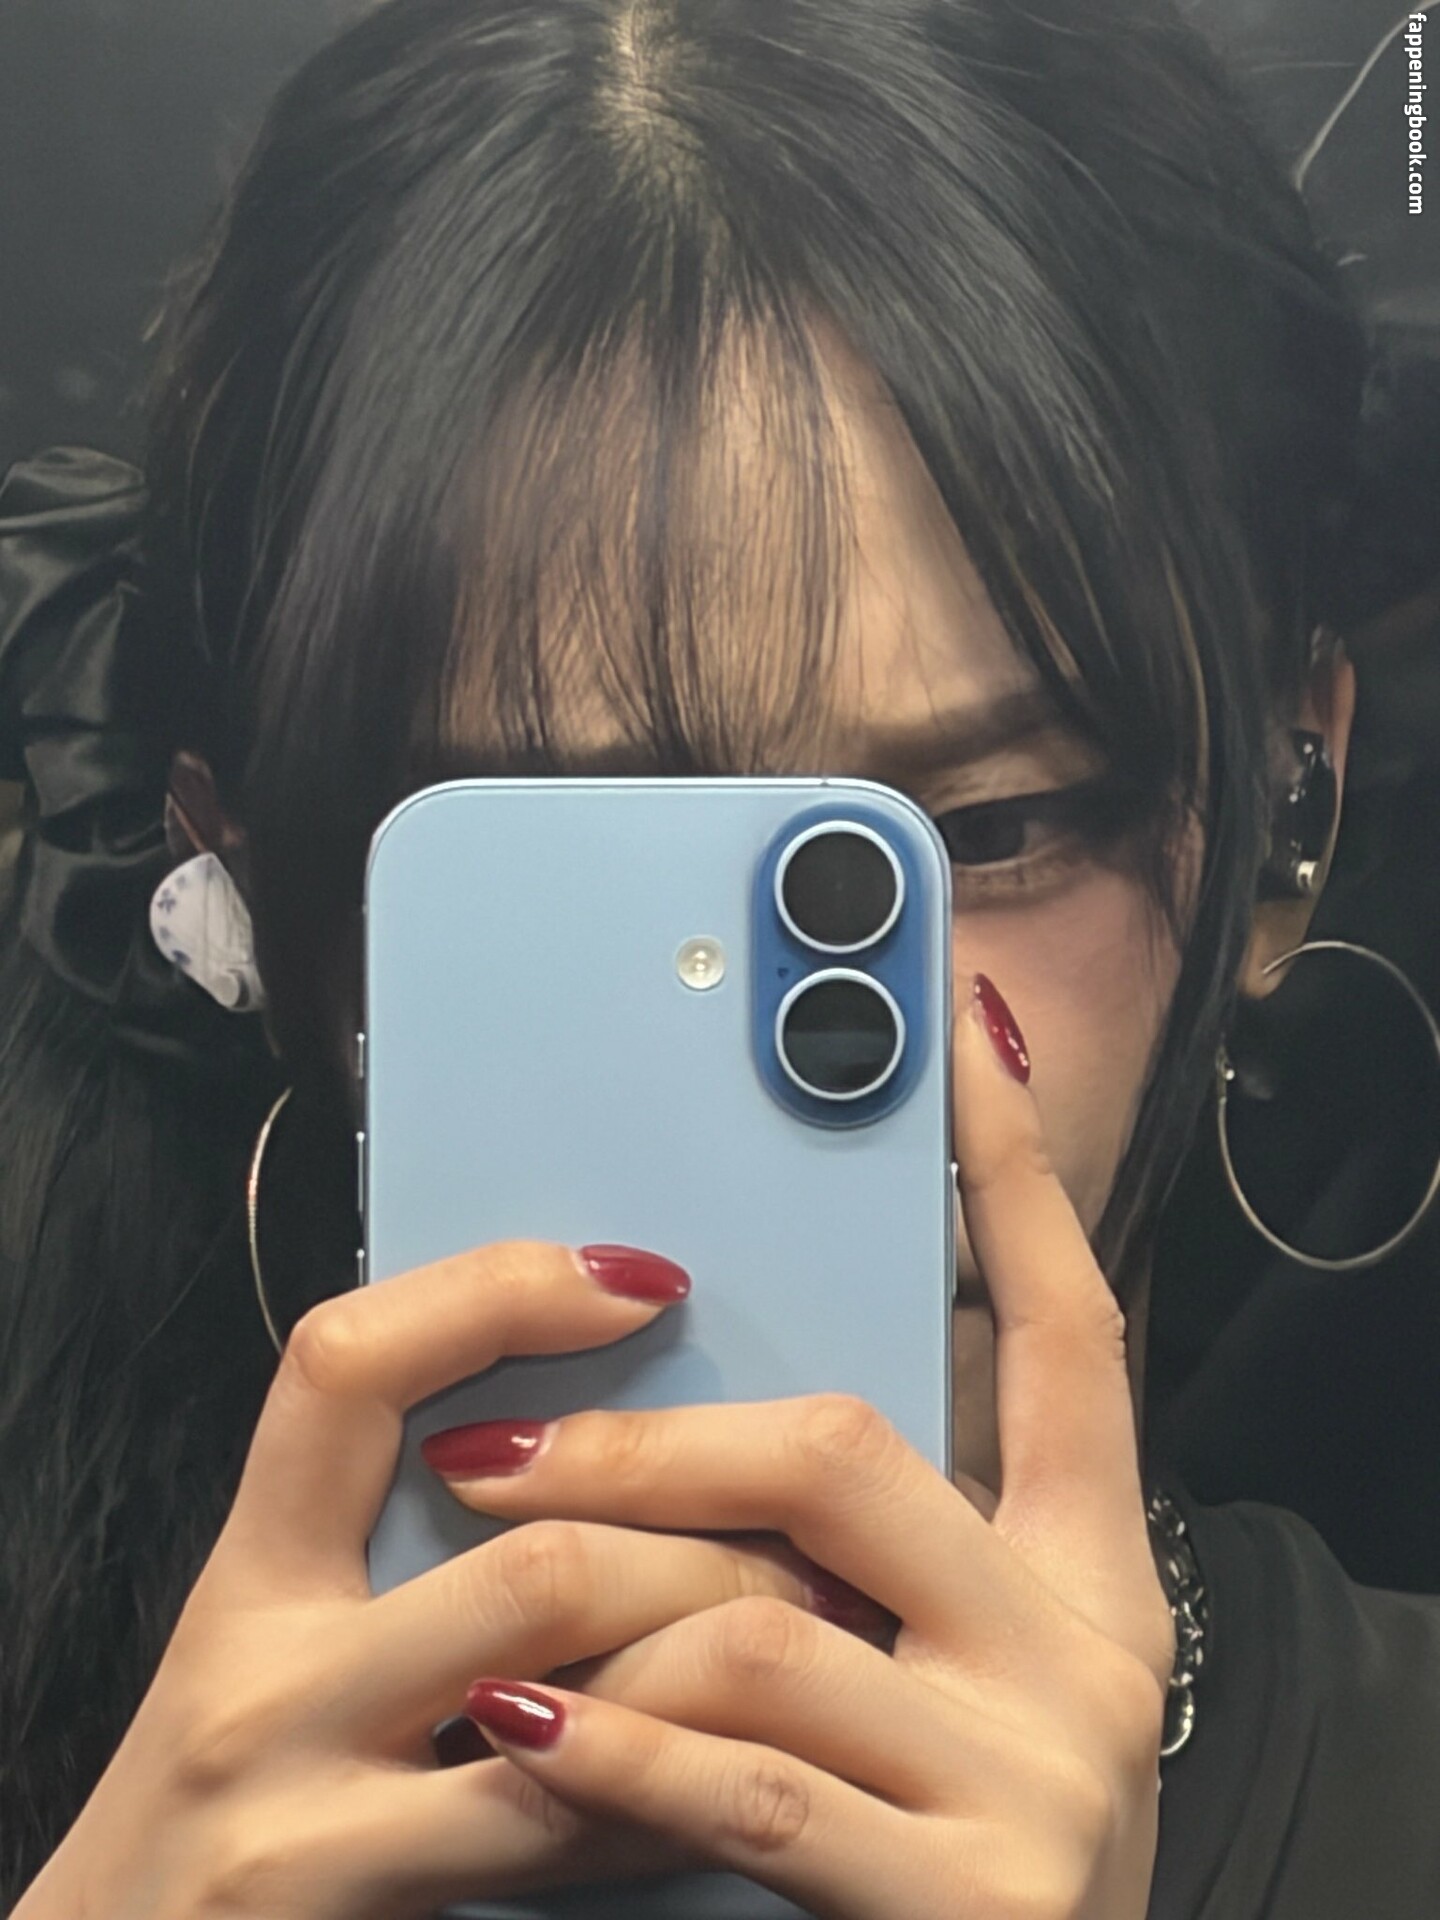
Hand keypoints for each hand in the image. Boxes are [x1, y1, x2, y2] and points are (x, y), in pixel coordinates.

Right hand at [14, 1243, 880, 1919]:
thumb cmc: (235, 1811)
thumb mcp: (275, 1654)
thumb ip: (392, 1560)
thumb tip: (589, 1448)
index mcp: (252, 1578)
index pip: (346, 1368)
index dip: (494, 1294)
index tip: (636, 1283)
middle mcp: (261, 1680)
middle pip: (535, 1565)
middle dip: (706, 1559)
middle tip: (807, 1553)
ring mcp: (301, 1812)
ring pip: (576, 1699)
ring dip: (719, 1671)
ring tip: (811, 1646)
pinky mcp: (345, 1912)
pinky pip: (568, 1837)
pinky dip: (677, 1798)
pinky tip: (741, 1774)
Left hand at [426, 976, 1175, 1918]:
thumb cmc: (932, 1844)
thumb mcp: (936, 1676)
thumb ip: (866, 1553)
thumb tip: (720, 1413)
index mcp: (1091, 1573)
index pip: (1070, 1331)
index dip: (1016, 1178)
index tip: (962, 1039)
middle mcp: (1091, 1654)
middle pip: (846, 1455)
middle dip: (647, 1447)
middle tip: (494, 1451)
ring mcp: (1043, 1778)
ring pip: (763, 1626)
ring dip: (598, 1620)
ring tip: (497, 1637)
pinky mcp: (975, 1904)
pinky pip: (743, 1784)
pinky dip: (613, 1751)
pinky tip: (530, 1730)